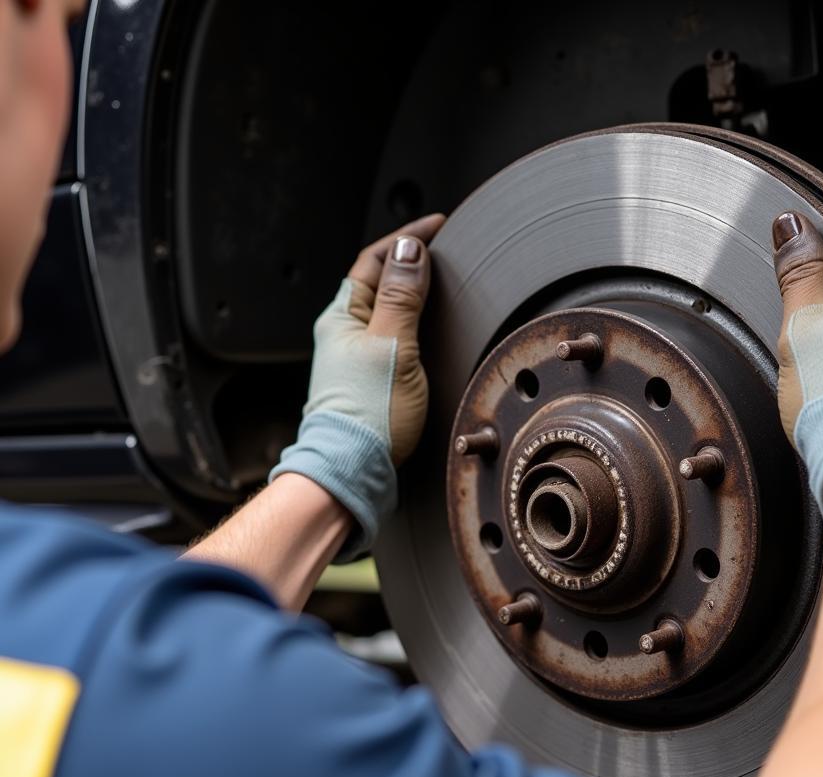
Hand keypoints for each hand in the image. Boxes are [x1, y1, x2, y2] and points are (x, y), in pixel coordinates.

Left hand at [271, 213, 445, 558]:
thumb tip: (410, 249)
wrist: (354, 468)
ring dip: (413, 291)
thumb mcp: (392, 345)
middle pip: (380, 281)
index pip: (376, 259)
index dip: (407, 238)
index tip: (437, 226)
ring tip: (442, 282)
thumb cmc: (368, 414)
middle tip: (445, 249)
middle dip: (411, 260)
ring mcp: (356, 358)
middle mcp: (344, 333)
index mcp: (342, 316)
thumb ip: (402, 297)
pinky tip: (430, 331)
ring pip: (387, 309)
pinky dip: (414, 323)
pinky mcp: (371, 381)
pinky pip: (393, 337)